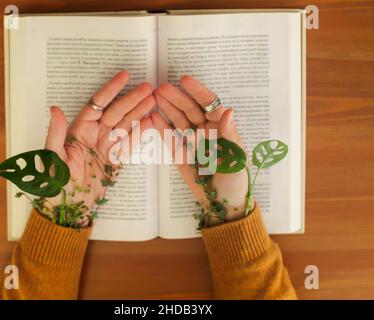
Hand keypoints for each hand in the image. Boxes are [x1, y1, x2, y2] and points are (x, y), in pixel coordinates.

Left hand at [44, 71, 154, 224]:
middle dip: (132, 99)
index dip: (111, 89)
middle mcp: (95, 134)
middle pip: (117, 111)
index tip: (125, 76)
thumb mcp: (52, 157)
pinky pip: (130, 143)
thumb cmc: (55, 183)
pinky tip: (150, 121)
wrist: (68, 206)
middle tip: (149, 88)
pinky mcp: (116, 159)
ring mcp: (107, 146)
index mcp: (79, 129)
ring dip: (140, 112)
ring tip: (154, 100)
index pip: (98, 104)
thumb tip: (54, 108)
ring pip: (126, 124)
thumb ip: (56, 133)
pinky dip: (140, 133)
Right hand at [150, 75, 252, 223]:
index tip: (184, 80)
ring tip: (154, 96)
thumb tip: (228, 110)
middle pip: (190, 109)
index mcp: (221, 128)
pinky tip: (153, 116)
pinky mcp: (180, 154)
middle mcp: (206, 131)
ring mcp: (191, 141)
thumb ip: (230, 134)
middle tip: (161, 88)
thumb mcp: (237, 158)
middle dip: (177, 97)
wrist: (222, 204)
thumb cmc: (235, 181)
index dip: (197, 91)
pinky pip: (170, 138)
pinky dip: (161, 127)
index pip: (209, 104)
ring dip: (167, 107)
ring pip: (178, 120)